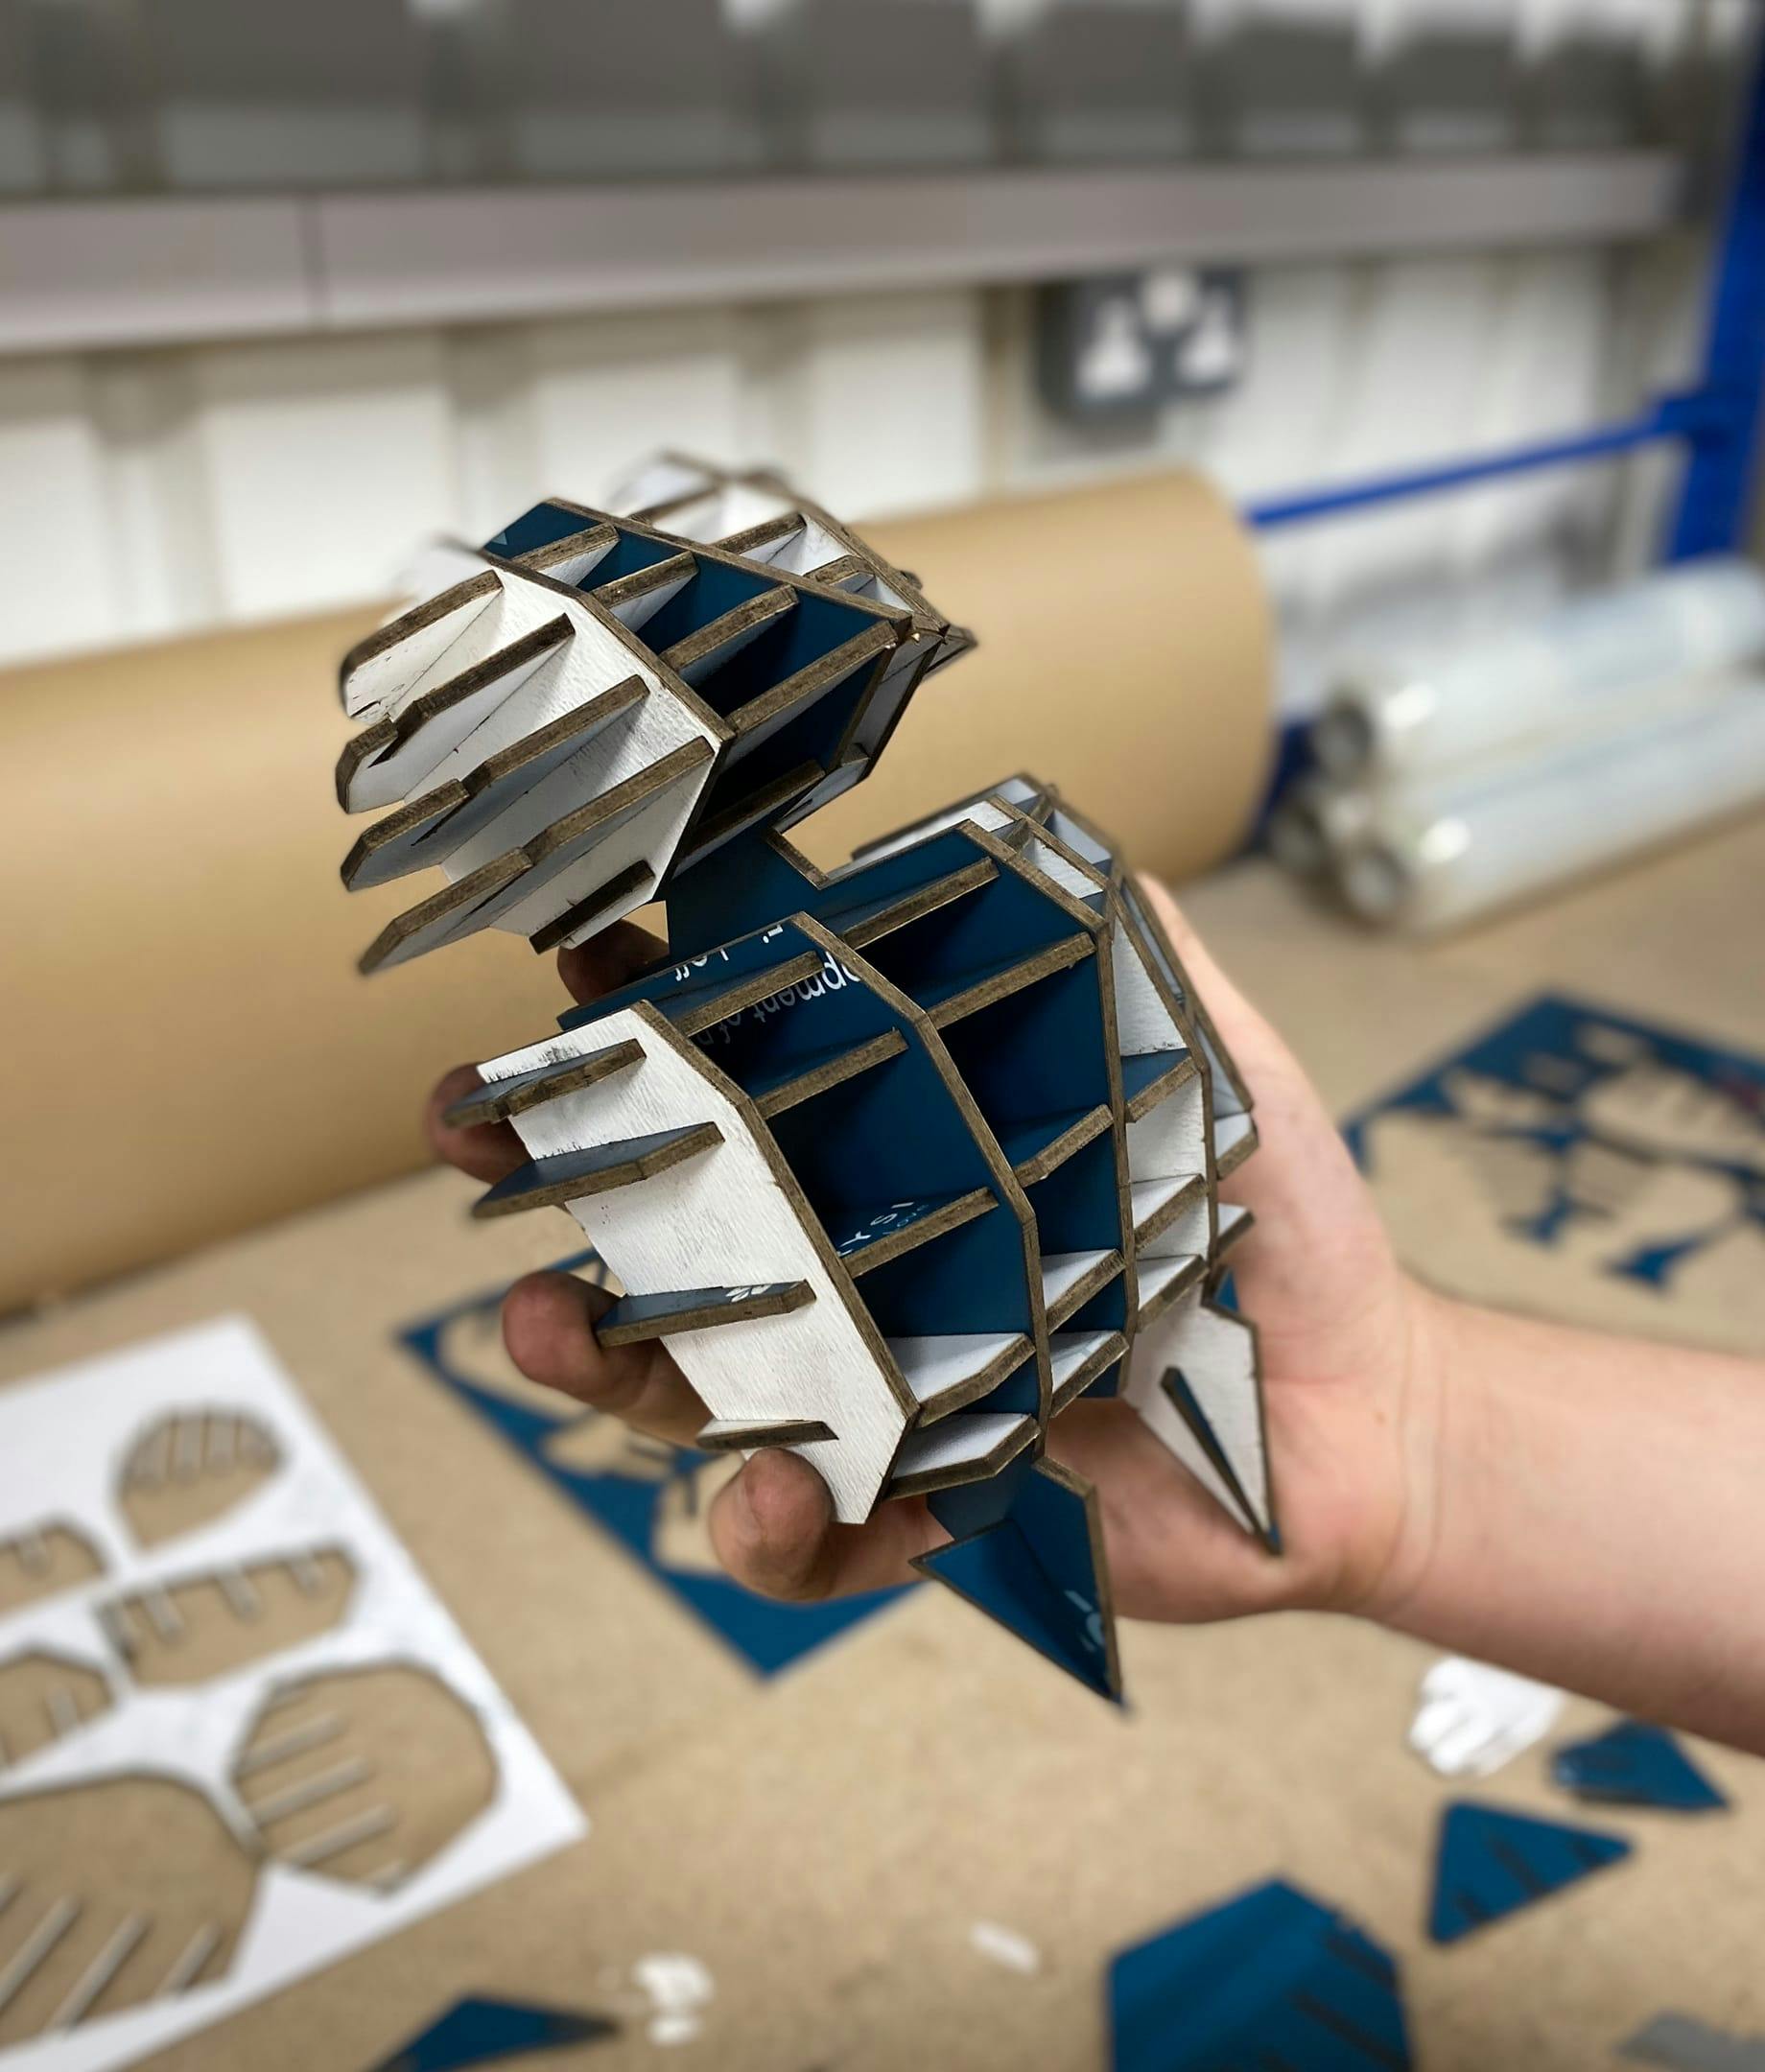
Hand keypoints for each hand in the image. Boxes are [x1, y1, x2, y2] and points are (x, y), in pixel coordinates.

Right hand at [426, 881, 1443, 1626]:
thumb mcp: (1215, 1065)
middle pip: (674, 1223)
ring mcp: (878, 1395)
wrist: (1368, 1414)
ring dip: (602, 1356)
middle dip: (557, 1176)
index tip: (576, 964)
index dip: (648, 1021)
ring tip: (554, 1329)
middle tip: (478, 1140)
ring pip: (694, 1385)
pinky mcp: (918, 1513)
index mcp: (907, 1151)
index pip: (748, 1076)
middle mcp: (863, 1267)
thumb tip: (1053, 832)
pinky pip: (810, 1536)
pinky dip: (774, 1527)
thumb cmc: (1278, 1228)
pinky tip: (779, 1497)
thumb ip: (1132, 956)